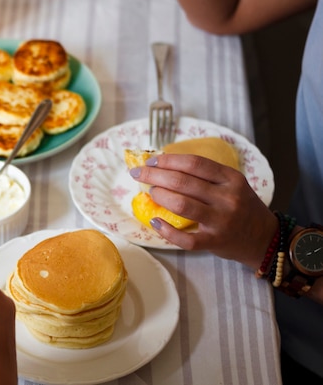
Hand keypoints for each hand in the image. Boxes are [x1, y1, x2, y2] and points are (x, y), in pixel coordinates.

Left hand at [130, 154, 276, 268]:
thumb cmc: (242, 207)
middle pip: (183, 182)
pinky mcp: (214, 242)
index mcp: (231, 179)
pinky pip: (185, 239)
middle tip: (139, 174)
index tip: (151, 160)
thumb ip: (206, 176)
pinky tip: (155, 222)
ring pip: (182, 205)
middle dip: (154, 176)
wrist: (264, 238)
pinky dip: (166, 230)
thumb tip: (164, 166)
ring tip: (151, 192)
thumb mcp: (232, 184)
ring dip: (160, 196)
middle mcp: (228, 198)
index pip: (194, 163)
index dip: (168, 160)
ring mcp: (221, 221)